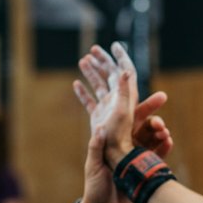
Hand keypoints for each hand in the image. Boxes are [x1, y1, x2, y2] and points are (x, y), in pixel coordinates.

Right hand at [73, 43, 173, 165]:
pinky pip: (90, 101)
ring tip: (83, 60)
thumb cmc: (120, 137)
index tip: (115, 45)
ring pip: (99, 85)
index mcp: (126, 96)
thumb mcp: (123, 112)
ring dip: (92, 72)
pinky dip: (83, 92)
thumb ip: (124, 91)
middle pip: (111, 75)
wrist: (114, 157)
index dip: (121, 57)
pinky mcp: (97, 117)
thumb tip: (125, 69)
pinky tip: (76, 84)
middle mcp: (117, 100)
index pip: (125, 71)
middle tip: (94, 49)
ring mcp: (107, 108)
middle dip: (103, 61)